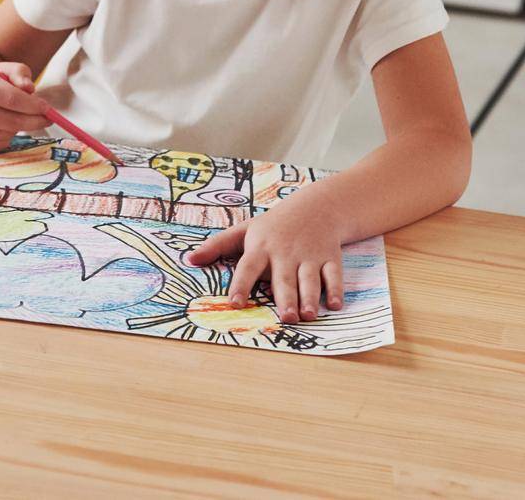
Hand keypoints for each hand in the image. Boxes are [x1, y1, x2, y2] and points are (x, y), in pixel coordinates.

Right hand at [0, 58, 51, 152]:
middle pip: (12, 120)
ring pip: (8, 133)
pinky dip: (8, 135)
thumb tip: (30, 90)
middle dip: (35, 120)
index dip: (33, 106)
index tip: (48, 108)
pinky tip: (0, 123)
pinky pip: (0, 143)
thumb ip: (19, 73)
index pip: (11, 99)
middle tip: (48, 117)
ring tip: (12, 113)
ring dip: (19, 126)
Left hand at [185, 195, 345, 322]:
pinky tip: (335, 305)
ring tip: (307, 315)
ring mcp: (309, 256)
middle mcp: (285, 254)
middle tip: (285, 317)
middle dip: (284, 298)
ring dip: (309, 297)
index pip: (248, 267)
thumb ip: (217, 246)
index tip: (235, 303)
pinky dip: (335, 290)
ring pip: (309, 279)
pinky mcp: (330, 259)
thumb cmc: (274, 225)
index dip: (241, 285)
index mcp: (261, 248)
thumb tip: (189, 260)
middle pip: (283, 278)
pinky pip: (333, 276)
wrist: (317, 207)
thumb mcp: (244, 230)